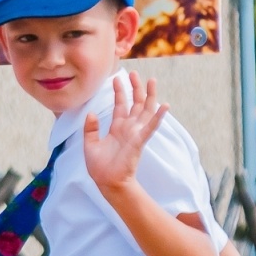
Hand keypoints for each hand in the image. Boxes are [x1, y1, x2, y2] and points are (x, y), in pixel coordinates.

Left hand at [84, 71, 166, 195]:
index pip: (120, 105)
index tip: (117, 78)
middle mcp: (128, 128)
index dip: (119, 91)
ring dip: (149, 96)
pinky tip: (165, 105)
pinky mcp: (139, 141)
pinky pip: (151, 127)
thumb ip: (90, 128)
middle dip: (135, 88)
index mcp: (117, 128)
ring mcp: (135, 133)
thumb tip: (91, 112)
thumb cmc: (99, 167)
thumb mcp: (90, 145)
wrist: (106, 182)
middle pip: (135, 103)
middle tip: (135, 73)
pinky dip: (158, 116)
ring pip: (145, 110)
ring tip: (152, 81)